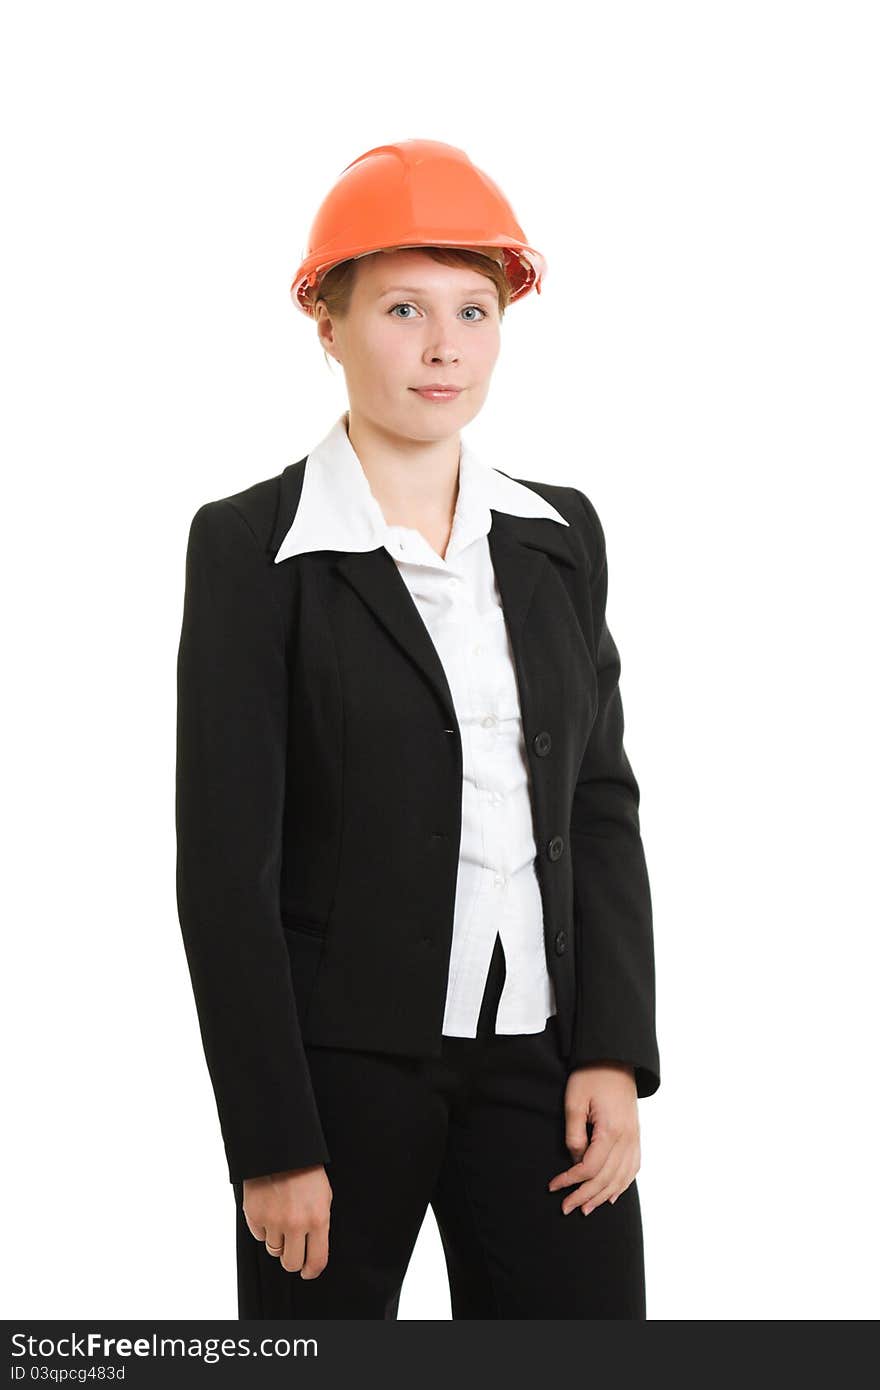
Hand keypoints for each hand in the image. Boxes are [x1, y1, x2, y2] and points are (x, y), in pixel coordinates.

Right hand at [242, 1165, 332, 1277]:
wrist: (280, 1148)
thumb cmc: (305, 1170)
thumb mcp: (323, 1196)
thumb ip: (319, 1224)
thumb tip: (314, 1250)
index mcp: (318, 1219)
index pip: (317, 1260)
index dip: (312, 1271)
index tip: (308, 1272)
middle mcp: (296, 1224)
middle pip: (291, 1263)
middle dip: (293, 1260)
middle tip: (293, 1251)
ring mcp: (274, 1221)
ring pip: (274, 1250)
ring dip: (278, 1240)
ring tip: (281, 1219)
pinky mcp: (255, 1216)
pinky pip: (259, 1236)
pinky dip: (264, 1228)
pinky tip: (269, 1210)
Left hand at [548, 1062, 639, 1215]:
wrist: (615, 1057)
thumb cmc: (591, 1075)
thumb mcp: (574, 1101)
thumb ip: (574, 1134)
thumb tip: (575, 1161)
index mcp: (611, 1130)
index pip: (589, 1168)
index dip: (570, 1181)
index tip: (553, 1187)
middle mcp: (627, 1138)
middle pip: (605, 1178)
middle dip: (584, 1196)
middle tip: (566, 1208)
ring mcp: (634, 1137)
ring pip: (621, 1178)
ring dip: (603, 1196)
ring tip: (586, 1208)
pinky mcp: (636, 1134)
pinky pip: (633, 1167)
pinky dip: (623, 1184)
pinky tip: (612, 1194)